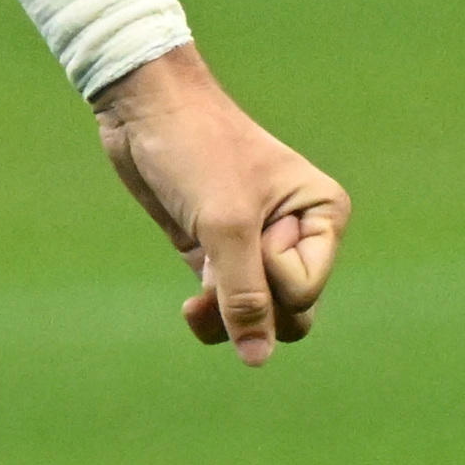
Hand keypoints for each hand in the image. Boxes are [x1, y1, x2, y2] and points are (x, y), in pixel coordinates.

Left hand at [94, 44, 349, 365]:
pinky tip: (191, 308)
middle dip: (248, 310)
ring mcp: (254, 243)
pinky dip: (209, 313)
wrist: (142, 106)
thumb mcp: (225, 223)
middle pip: (289, 312)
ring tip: (195, 306)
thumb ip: (245, 295)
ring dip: (225, 320)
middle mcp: (297, 233)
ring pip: (257, 314)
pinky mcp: (214, 248)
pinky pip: (225, 302)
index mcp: (323, 214)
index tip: (242, 226)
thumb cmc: (196, 149)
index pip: (304, 290)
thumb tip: (257, 359)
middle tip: (212, 281)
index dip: (267, 275)